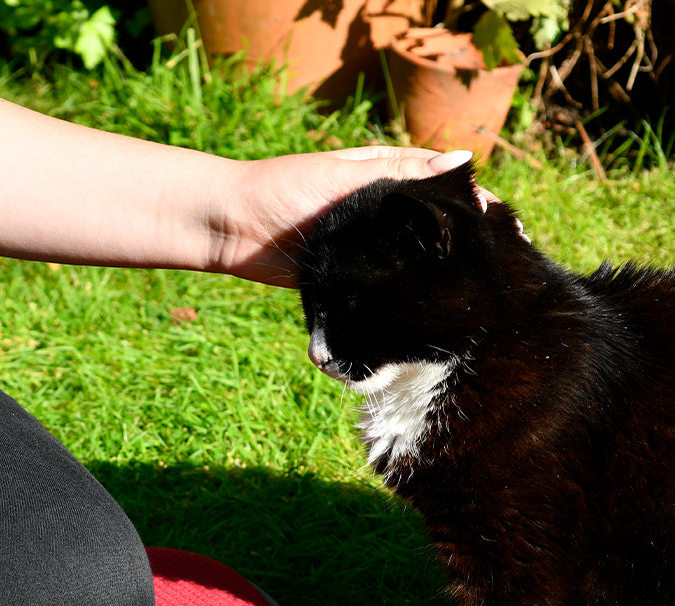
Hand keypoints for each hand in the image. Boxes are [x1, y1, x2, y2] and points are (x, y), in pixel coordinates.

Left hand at [223, 147, 501, 286]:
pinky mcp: (344, 279)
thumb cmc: (285, 188)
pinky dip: (398, 296)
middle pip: (429, 228)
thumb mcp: (346, 176)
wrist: (233, 227)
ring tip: (471, 290)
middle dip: (461, 245)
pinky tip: (423, 309)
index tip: (503, 224)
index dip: (473, 205)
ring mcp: (363, 248)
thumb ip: (401, 176)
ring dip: (433, 274)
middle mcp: (379, 213)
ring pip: (407, 261)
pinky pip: (378, 288)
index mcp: (385, 177)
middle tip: (498, 265)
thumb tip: (461, 165)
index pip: (440, 187)